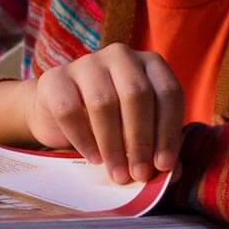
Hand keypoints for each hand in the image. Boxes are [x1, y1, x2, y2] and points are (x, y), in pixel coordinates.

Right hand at [25, 43, 184, 184]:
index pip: (167, 93)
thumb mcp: (138, 131)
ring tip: (117, 173)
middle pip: (136, 94)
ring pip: (104, 102)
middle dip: (140, 140)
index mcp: (150, 64)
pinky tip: (93, 158)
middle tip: (139, 173)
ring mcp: (86, 63)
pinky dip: (83, 139)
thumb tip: (174, 173)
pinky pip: (69, 110)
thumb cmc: (110, 121)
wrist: (59, 110)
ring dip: (113, 145)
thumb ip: (157, 147)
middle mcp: (120, 55)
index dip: (168, 131)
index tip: (164, 165)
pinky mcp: (54, 78)